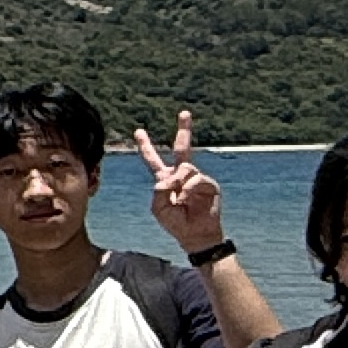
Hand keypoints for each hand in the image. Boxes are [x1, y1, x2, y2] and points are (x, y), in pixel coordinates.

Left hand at [137, 109, 223, 252]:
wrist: (195, 235)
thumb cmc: (175, 223)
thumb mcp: (158, 208)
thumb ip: (159, 192)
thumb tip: (171, 178)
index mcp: (165, 179)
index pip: (153, 160)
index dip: (145, 146)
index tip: (138, 131)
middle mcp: (181, 175)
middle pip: (182, 148)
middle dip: (184, 129)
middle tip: (184, 112)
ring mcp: (196, 178)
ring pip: (185, 168)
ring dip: (179, 183)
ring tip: (180, 200)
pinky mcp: (209, 184)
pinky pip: (196, 179)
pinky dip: (189, 189)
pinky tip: (187, 200)